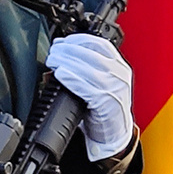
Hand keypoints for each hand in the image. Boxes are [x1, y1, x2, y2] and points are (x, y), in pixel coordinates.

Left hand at [46, 34, 134, 160]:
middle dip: (70, 50)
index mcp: (119, 67)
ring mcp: (114, 90)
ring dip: (67, 62)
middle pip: (92, 55)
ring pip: (89, 69)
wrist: (114, 133)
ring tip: (53, 60)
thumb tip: (62, 54)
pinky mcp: (107, 104)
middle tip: (54, 51)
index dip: (81, 40)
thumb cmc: (106, 108)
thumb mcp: (102, 83)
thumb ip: (88, 68)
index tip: (64, 41)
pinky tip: (61, 74)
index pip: (101, 45)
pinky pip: (87, 88)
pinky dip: (72, 79)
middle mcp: (119, 76)